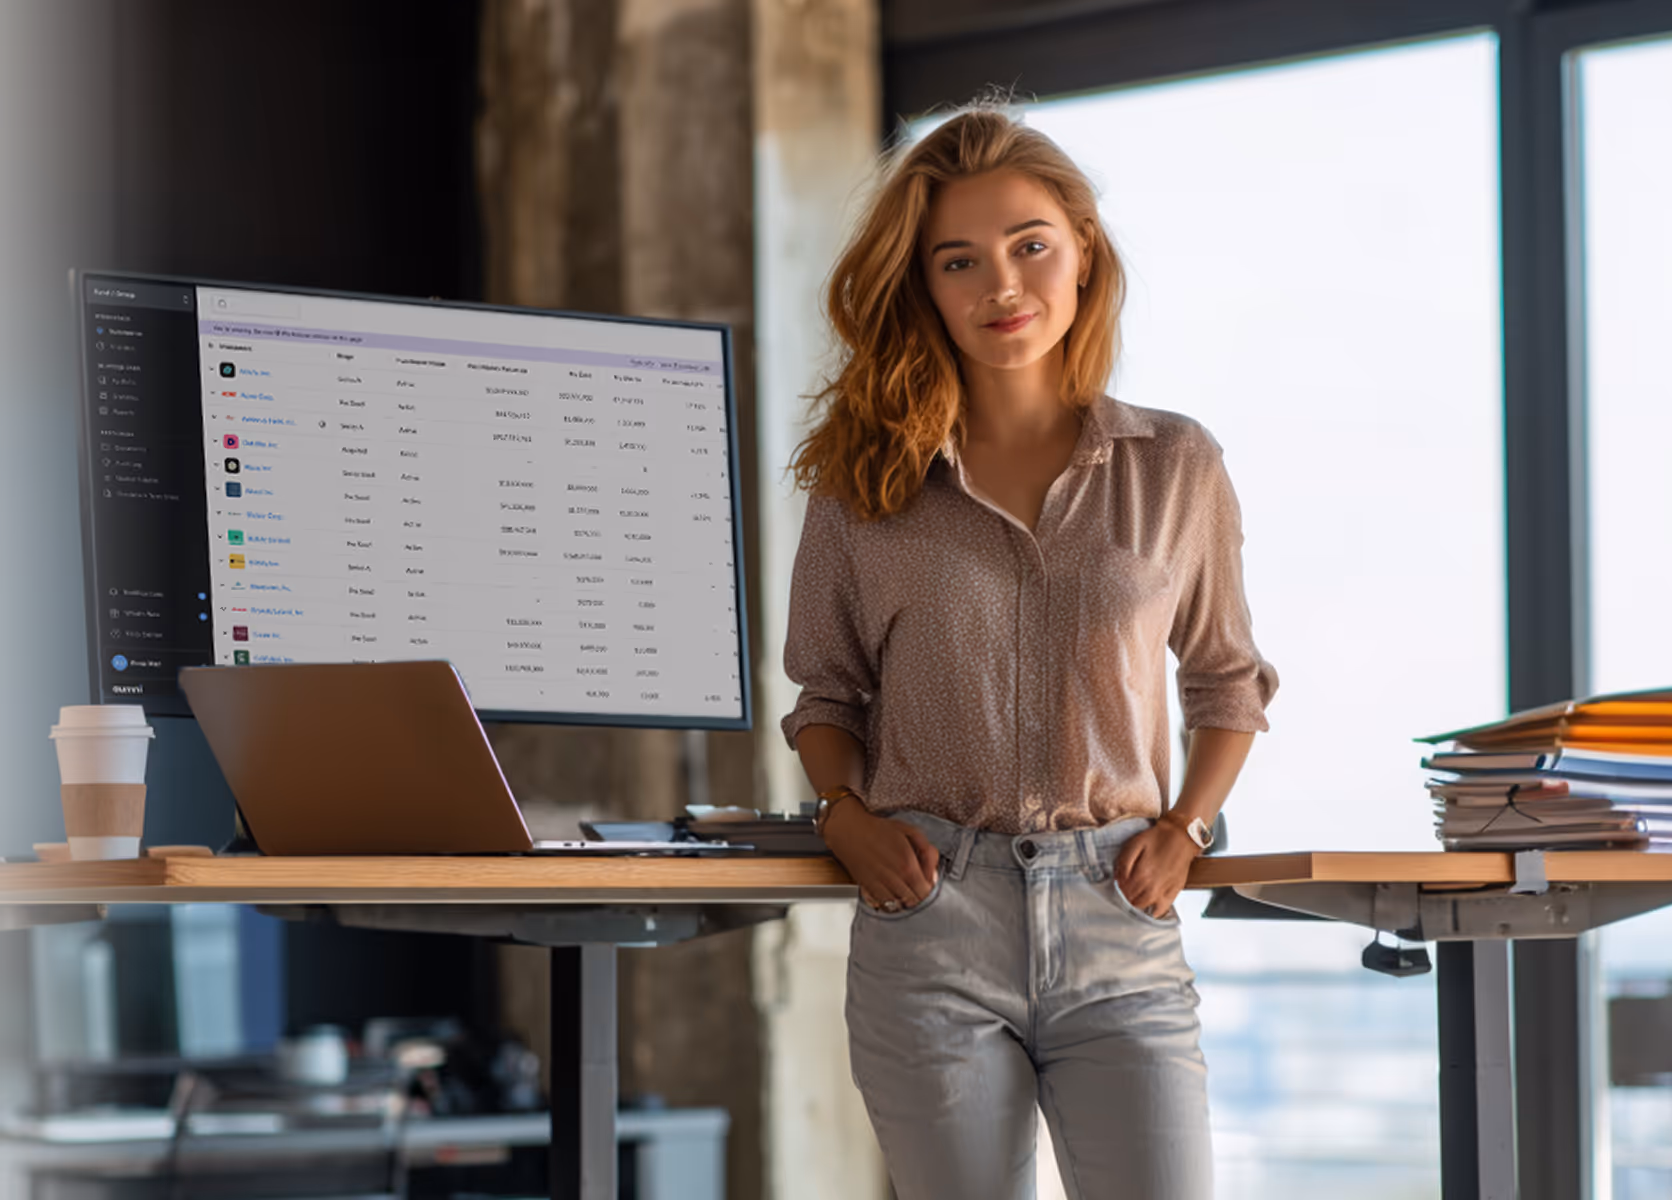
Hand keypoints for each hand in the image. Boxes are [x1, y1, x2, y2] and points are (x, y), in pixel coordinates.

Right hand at [822, 802, 939, 911]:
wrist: (849, 829)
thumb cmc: (879, 828)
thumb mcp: (911, 831)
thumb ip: (928, 853)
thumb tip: (934, 875)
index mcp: (907, 864)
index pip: (926, 891)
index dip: (929, 890)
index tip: (927, 883)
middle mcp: (894, 878)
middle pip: (914, 901)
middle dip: (918, 896)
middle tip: (917, 887)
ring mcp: (879, 885)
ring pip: (899, 905)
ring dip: (904, 901)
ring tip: (904, 889)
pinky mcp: (867, 888)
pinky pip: (883, 904)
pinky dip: (890, 902)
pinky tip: (891, 892)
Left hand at [1114, 820, 1197, 918]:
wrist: (1180, 836)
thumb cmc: (1156, 839)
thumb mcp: (1134, 844)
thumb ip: (1123, 862)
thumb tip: (1117, 878)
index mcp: (1142, 872)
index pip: (1124, 891)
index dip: (1118, 891)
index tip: (1116, 887)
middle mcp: (1153, 884)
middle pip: (1133, 900)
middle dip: (1126, 898)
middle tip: (1124, 893)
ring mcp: (1165, 889)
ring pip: (1146, 905)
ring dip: (1137, 904)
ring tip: (1134, 899)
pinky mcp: (1175, 890)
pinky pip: (1164, 907)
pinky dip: (1156, 912)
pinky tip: (1151, 911)